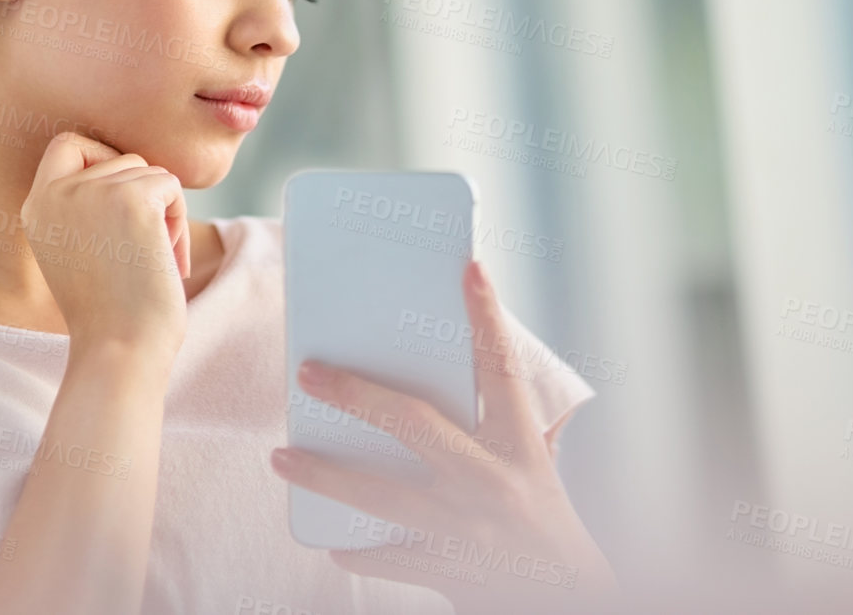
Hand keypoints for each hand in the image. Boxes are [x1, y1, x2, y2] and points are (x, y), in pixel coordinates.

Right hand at [19, 131, 190, 357]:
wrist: (120, 349)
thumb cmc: (109, 311)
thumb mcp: (78, 249)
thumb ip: (86, 206)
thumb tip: (131, 167)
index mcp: (37, 207)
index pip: (68, 144)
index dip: (102, 159)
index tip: (122, 202)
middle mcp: (57, 193)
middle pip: (121, 158)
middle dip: (144, 195)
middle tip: (146, 246)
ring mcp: (93, 193)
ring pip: (149, 172)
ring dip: (165, 212)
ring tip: (154, 260)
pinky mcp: (132, 200)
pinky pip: (171, 184)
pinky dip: (178, 219)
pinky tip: (167, 259)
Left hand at [269, 261, 620, 614]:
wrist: (569, 597)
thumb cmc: (546, 520)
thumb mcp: (535, 464)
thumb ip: (496, 426)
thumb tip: (438, 382)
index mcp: (521, 443)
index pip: (501, 368)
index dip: (486, 316)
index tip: (468, 271)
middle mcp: (491, 478)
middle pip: (413, 422)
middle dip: (356, 394)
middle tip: (310, 372)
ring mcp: (465, 525)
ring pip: (379, 493)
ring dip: (324, 475)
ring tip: (282, 458)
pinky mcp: (448, 568)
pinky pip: (387, 555)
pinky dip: (358, 550)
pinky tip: (336, 542)